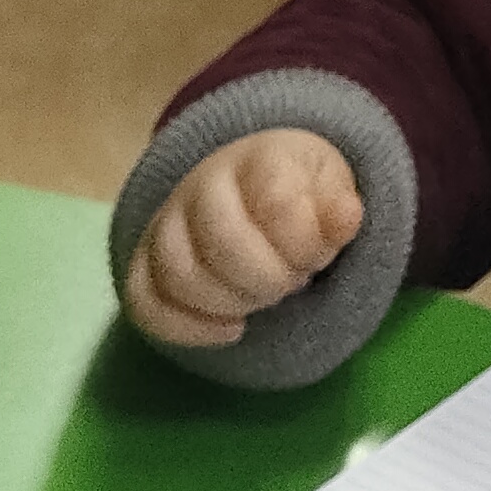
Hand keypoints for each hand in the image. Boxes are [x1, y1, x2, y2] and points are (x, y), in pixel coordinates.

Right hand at [122, 128, 363, 350]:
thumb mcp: (331, 188)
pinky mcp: (144, 263)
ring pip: (179, 275)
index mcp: (256, 159)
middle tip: (290, 283)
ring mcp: (166, 225)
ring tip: (260, 304)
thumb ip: (339, 207)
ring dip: (229, 303)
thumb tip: (346, 218)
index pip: (275, 203)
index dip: (303, 243)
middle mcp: (201, 186)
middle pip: (222, 242)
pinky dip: (187, 328)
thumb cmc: (297, 194)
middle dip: (267, 279)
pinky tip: (230, 331)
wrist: (248, 184)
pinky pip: (144, 302)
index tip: (318, 254)